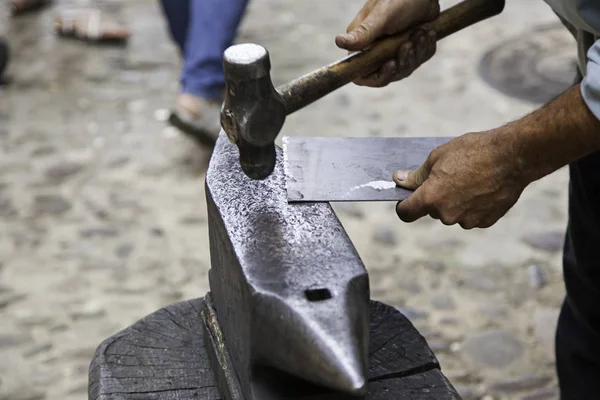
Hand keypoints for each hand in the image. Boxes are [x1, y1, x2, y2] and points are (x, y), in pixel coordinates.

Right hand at [336, 0, 439, 86]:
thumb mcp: (381, 17)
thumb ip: (362, 33)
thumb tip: (338, 42)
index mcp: (363, 45)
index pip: (363, 75)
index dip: (376, 77)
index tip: (390, 65)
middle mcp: (377, 50)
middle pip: (388, 75)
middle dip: (402, 62)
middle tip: (409, 43)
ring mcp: (395, 50)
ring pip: (406, 68)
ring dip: (416, 53)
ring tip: (420, 33)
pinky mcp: (411, 47)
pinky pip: (419, 59)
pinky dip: (426, 48)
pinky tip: (427, 33)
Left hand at [393, 130, 529, 228]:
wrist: (512, 156)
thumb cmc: (473, 152)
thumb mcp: (437, 157)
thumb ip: (416, 175)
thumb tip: (399, 179)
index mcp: (431, 198)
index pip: (405, 213)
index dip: (404, 205)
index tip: (408, 197)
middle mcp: (447, 215)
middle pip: (431, 211)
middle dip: (435, 197)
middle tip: (449, 176)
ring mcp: (467, 220)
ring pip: (452, 214)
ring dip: (454, 202)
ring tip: (470, 180)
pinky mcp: (485, 222)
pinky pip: (471, 216)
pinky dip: (472, 206)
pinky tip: (483, 188)